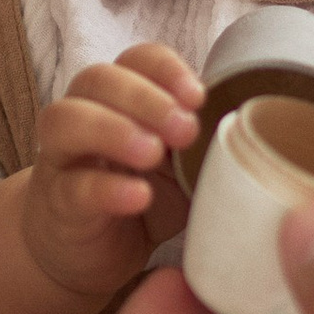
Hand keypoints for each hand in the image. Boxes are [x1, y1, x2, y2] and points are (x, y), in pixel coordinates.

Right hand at [17, 43, 199, 307]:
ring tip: (152, 153)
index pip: (135, 59)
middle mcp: (84, 115)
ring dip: (113, 128)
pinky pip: (73, 185)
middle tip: (184, 129)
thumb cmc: (142, 195)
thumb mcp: (181, 165)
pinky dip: (107, 187)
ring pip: (65, 120)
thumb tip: (255, 129)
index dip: (164, 69)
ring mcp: (63, 158)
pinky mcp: (58, 203)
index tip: (198, 96)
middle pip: (95, 78)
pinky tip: (139, 196)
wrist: (92, 254)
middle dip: (144, 97)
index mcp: (119, 98)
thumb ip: (202, 142)